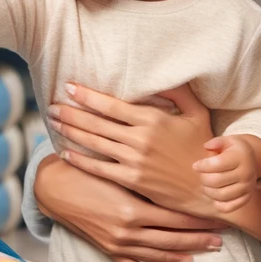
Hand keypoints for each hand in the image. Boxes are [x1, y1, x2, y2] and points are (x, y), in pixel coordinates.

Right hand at [33, 155, 224, 261]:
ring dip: (183, 253)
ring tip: (205, 251)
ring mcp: (118, 244)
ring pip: (159, 253)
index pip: (177, 218)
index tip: (219, 216)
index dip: (200, 219)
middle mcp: (128, 231)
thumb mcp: (118, 172)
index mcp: (133, 209)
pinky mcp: (107, 249)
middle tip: (222, 237)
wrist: (54, 187)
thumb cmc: (86, 171)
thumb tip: (177, 180)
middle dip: (200, 238)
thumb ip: (146, 179)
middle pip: (174, 238)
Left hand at [47, 82, 218, 218]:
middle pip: (96, 123)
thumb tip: (164, 74)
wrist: (208, 187)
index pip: (111, 105)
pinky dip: (80, 160)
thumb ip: (180, 92)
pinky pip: (99, 168)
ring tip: (54, 122)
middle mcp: (139, 139)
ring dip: (71, 132)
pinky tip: (65, 153)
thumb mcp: (197, 114)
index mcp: (152, 119)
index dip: (87, 95)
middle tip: (51, 105)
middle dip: (71, 113)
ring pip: (94, 143)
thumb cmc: (203, 148)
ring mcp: (134, 161)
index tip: (69, 87)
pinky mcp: (132, 180)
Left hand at [194, 135, 257, 214]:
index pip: (217, 164)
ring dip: (208, 191)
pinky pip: (230, 207)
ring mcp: (248, 187)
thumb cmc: (233, 150)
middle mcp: (247, 173)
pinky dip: (218, 204)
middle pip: (217, 181)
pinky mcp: (247, 197)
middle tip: (201, 174)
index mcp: (241, 156)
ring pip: (221, 195)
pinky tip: (214, 196)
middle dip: (203, 178)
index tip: (195, 166)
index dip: (202, 166)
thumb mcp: (228, 140)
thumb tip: (207, 146)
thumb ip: (216, 141)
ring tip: (206, 184)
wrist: (252, 160)